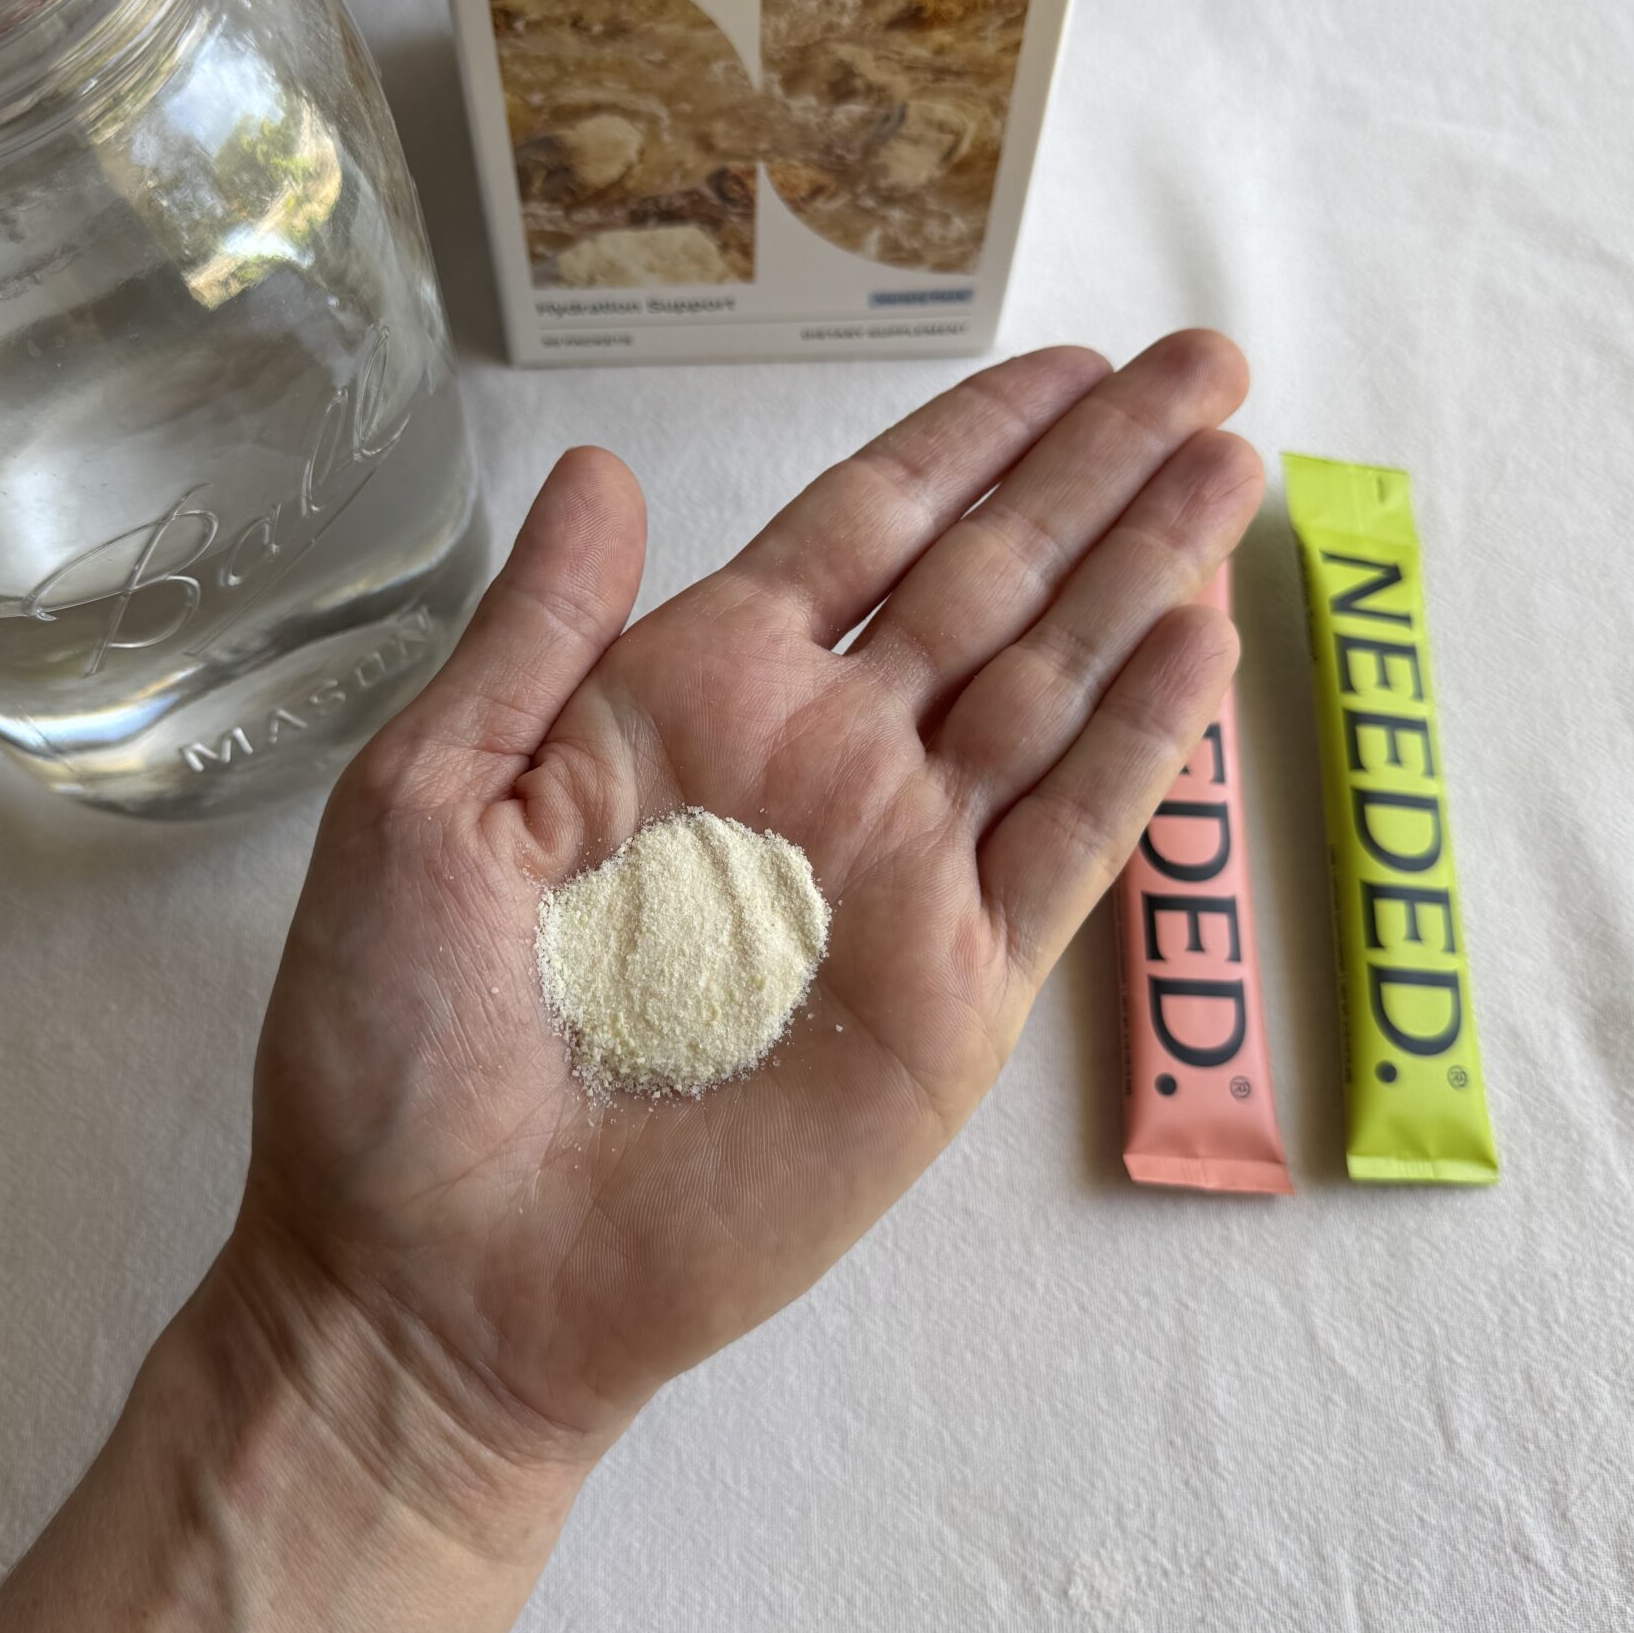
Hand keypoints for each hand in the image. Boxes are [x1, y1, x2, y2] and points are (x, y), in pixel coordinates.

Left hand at [236, 333, 1261, 1495]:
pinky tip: (1200, 648)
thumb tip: (605, 463)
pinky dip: (1138, 750)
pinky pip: (1066, 849)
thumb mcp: (425, 800)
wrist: (438, 1270)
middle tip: (1208, 367)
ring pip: (1054, 691)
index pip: (862, 531)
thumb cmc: (395, 1041)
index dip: (967, 442)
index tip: (1070, 362)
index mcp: (691, 700)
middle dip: (1099, 474)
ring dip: (1147, 577)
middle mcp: (817, 766)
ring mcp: (898, 878)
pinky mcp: (953, 997)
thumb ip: (535, 635)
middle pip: (990, 582)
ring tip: (1238, 469)